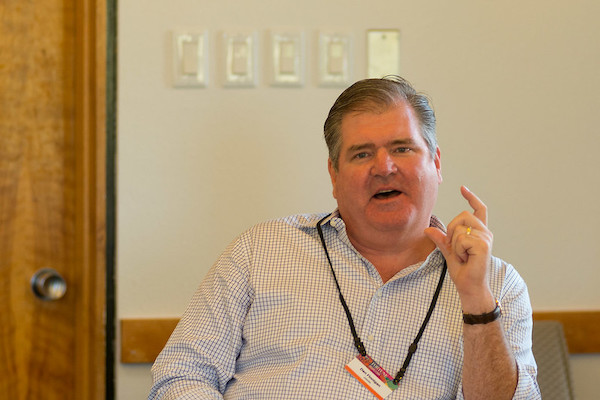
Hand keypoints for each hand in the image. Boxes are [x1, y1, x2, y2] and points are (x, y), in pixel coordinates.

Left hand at [424, 186, 495, 312]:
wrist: (469, 287)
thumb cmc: (462, 270)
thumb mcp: (448, 252)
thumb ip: (441, 239)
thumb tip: (427, 229)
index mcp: (479, 232)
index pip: (479, 209)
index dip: (471, 197)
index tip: (462, 188)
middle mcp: (485, 233)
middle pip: (462, 215)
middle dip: (451, 229)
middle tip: (455, 248)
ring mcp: (486, 238)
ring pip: (459, 227)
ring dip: (454, 243)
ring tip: (462, 255)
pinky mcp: (483, 244)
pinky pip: (460, 238)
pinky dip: (457, 249)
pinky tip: (465, 258)